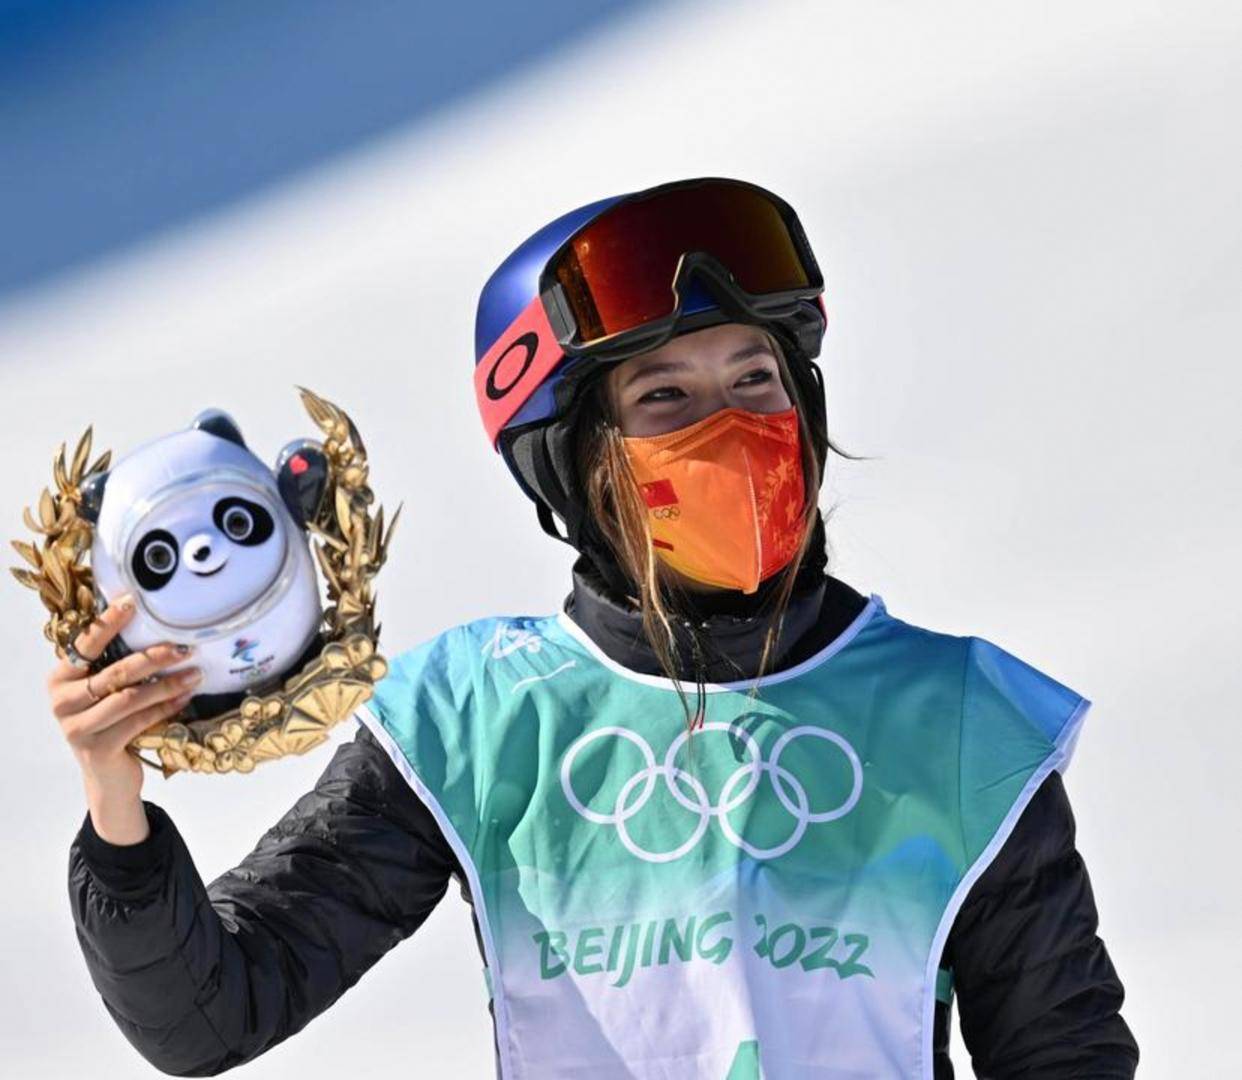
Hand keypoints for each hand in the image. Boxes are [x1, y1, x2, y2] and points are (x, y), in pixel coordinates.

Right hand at [48, 594, 202, 843]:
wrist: (109, 777)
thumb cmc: (112, 723)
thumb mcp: (107, 692)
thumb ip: (116, 665)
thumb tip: (159, 628)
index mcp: (60, 679)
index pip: (85, 644)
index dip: (109, 623)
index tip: (134, 602)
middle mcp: (62, 701)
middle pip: (115, 671)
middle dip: (154, 657)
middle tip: (185, 647)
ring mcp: (77, 727)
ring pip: (131, 697)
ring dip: (168, 685)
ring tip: (195, 674)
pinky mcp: (97, 748)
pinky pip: (140, 721)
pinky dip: (166, 708)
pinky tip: (185, 698)